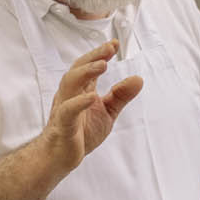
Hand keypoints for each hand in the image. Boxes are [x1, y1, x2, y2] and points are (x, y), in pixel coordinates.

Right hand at [40, 41, 142, 173]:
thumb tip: (138, 79)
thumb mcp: (107, 112)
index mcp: (81, 90)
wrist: (60, 156)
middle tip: (109, 48)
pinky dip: (78, 103)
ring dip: (86, 72)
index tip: (114, 43)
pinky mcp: (62, 125)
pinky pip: (67, 111)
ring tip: (102, 65)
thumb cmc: (80, 131)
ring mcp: (64, 108)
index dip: (100, 54)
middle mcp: (70, 94)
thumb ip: (121, 96)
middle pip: (78, 68)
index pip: (89, 66)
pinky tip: (91, 97)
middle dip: (93, 56)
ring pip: (70, 84)